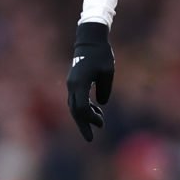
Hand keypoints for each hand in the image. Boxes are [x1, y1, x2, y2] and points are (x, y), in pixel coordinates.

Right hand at [66, 22, 115, 140]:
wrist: (89, 40)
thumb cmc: (101, 54)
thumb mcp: (108, 72)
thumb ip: (105, 89)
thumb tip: (101, 105)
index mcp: (80, 83)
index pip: (82, 107)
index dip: (90, 119)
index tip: (101, 125)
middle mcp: (73, 85)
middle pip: (75, 111)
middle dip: (83, 125)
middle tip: (91, 139)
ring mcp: (71, 84)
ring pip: (74, 106)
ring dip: (85, 117)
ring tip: (100, 122)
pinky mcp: (74, 83)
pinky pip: (77, 100)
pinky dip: (85, 108)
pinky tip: (97, 111)